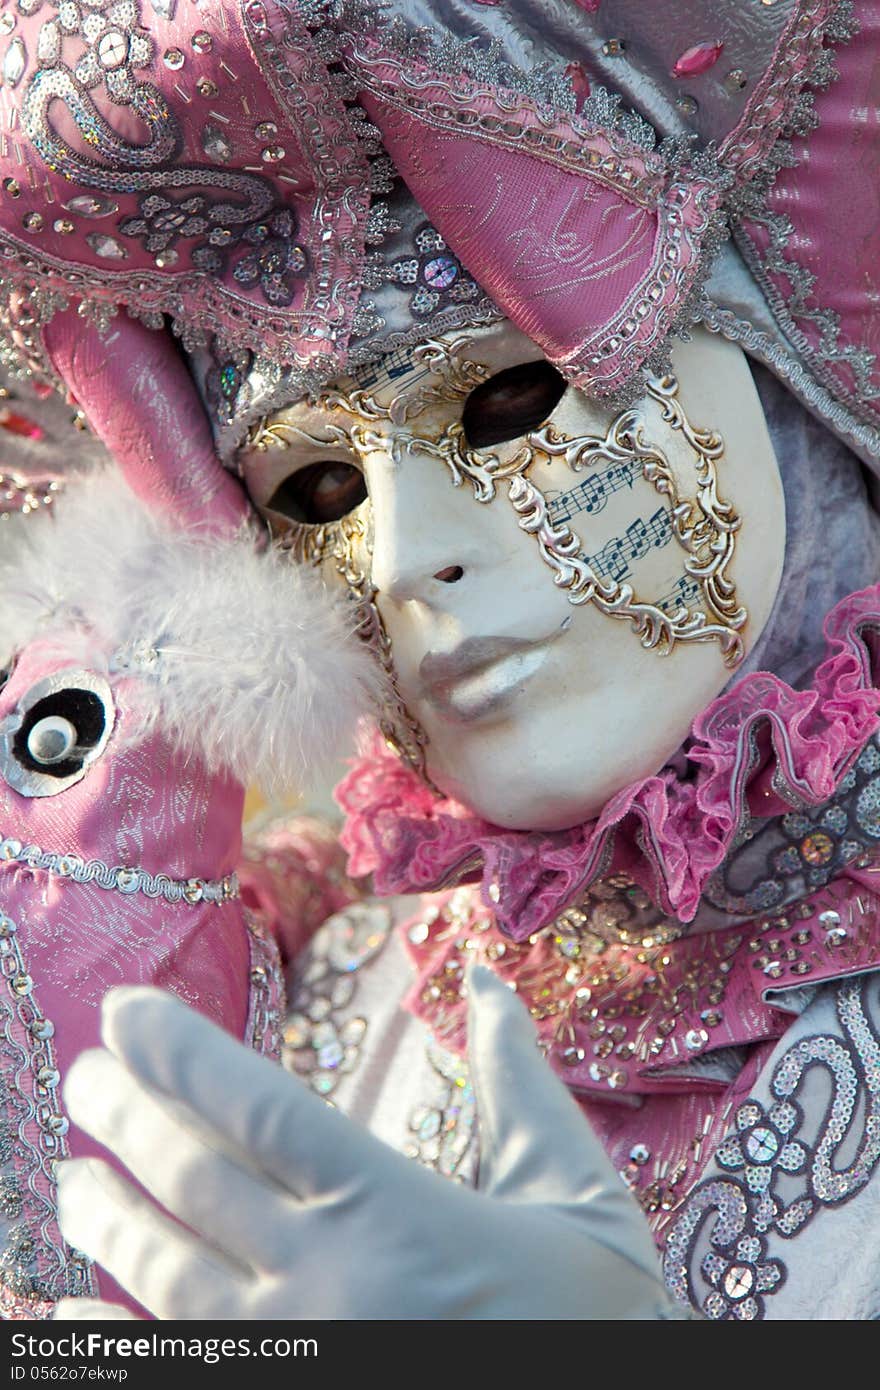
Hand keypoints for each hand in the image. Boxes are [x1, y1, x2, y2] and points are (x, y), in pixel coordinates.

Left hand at [55, 966, 677, 1319]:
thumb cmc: (595, 1321)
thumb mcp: (577, 1196)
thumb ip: (521, 1085)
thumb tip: (489, 983)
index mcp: (398, 1209)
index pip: (261, 1109)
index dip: (182, 1051)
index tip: (125, 1009)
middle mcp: (331, 1278)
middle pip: (195, 1180)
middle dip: (126, 1117)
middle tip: (86, 1073)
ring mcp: (297, 1354)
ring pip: (168, 1275)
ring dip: (107, 1219)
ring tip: (74, 1177)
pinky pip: (171, 1366)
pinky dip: (111, 1331)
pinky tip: (73, 1303)